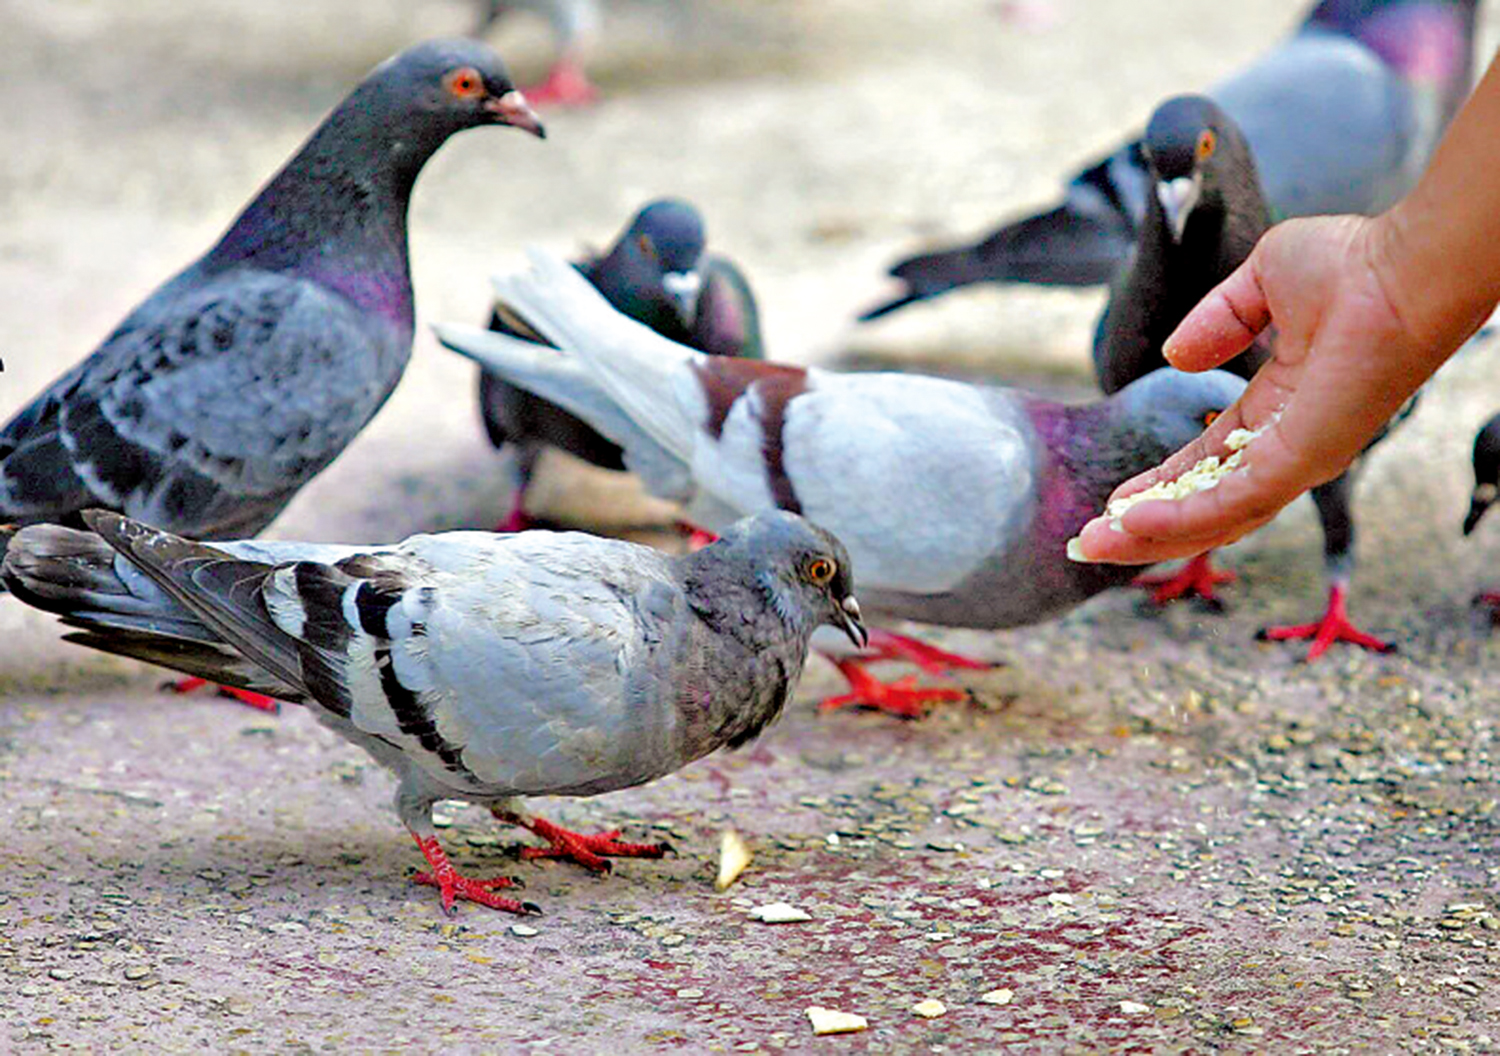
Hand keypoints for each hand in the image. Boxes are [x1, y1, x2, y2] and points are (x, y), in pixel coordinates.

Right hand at [1070, 213, 1440, 564]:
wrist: (1400, 268)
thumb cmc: (1351, 264)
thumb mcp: (1259, 283)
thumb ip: (1216, 320)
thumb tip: (1176, 355)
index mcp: (1280, 408)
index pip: (1209, 465)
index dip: (1160, 486)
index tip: (1114, 502)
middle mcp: (1288, 445)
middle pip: (1206, 505)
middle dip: (1146, 527)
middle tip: (1092, 542)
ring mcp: (1295, 460)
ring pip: (1213, 520)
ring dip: (1150, 536)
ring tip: (1096, 545)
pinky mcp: (1297, 463)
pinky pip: (1227, 505)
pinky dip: (1177, 519)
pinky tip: (1131, 523)